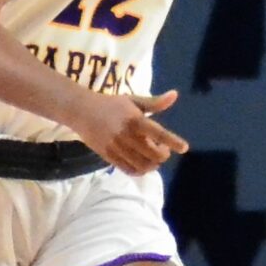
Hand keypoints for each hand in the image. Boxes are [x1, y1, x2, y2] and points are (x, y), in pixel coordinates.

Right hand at [72, 91, 186, 175]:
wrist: (81, 111)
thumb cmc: (111, 104)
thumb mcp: (133, 100)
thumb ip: (155, 103)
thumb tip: (175, 95)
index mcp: (135, 120)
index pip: (158, 133)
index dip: (173, 142)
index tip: (184, 148)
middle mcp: (127, 136)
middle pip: (153, 154)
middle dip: (163, 155)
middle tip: (162, 149)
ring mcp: (116, 147)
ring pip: (143, 165)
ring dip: (153, 164)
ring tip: (152, 156)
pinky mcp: (108, 156)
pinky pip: (128, 170)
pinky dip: (140, 170)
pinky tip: (142, 163)